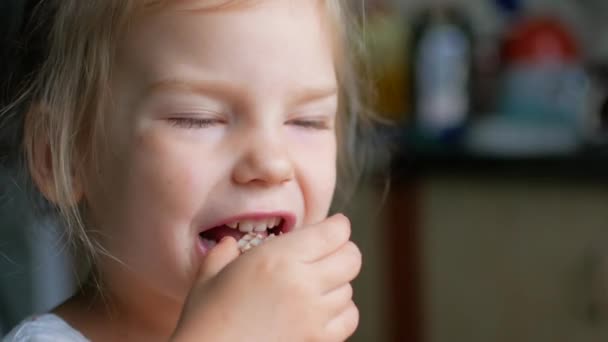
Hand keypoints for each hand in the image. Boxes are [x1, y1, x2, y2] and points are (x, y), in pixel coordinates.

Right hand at [171, 214, 361, 341]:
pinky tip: (321, 310)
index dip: (338, 226)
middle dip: (343, 251)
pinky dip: (341, 312)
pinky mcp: (318, 340)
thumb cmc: (205, 320)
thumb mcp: (209, 276)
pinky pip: (350, 318)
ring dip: (338, 283)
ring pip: (350, 288)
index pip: (335, 232)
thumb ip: (224, 252)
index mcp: (278, 258)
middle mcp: (302, 283)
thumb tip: (231, 243)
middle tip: (328, 253)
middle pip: (352, 257)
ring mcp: (314, 315)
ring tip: (317, 284)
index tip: (334, 226)